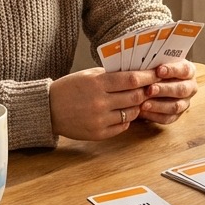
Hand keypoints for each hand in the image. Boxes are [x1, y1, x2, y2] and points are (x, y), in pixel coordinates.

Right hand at [48, 62, 195, 140]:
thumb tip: (135, 71)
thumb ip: (110, 74)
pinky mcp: (98, 133)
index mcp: (98, 84)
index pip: (131, 79)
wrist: (47, 109)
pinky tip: (124, 113)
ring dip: (138, 107)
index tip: (157, 73)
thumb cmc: (69, 88)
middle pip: (135, 97)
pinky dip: (127, 120)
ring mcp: (99, 120)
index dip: (148, 76)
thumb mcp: (88, 75)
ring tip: (138, 101)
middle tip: (152, 88)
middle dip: (146, 92)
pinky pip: (122, 126)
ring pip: (131, 113)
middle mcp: (100, 102)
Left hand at [137, 60, 197, 124]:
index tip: (158, 70)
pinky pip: (168, 118)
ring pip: (175, 106)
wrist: (153, 82)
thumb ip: (154, 64)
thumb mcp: (157, 63)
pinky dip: (154, 115)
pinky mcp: (176, 115)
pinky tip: (143, 112)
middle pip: (181, 89)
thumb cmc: (155, 70)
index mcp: (188, 71)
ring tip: (143, 104)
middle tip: (149, 89)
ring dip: (158, 105)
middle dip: (164, 89)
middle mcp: (190, 87)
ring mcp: (185, 102)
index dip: (172, 70)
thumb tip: (144, 66)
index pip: (184, 70)